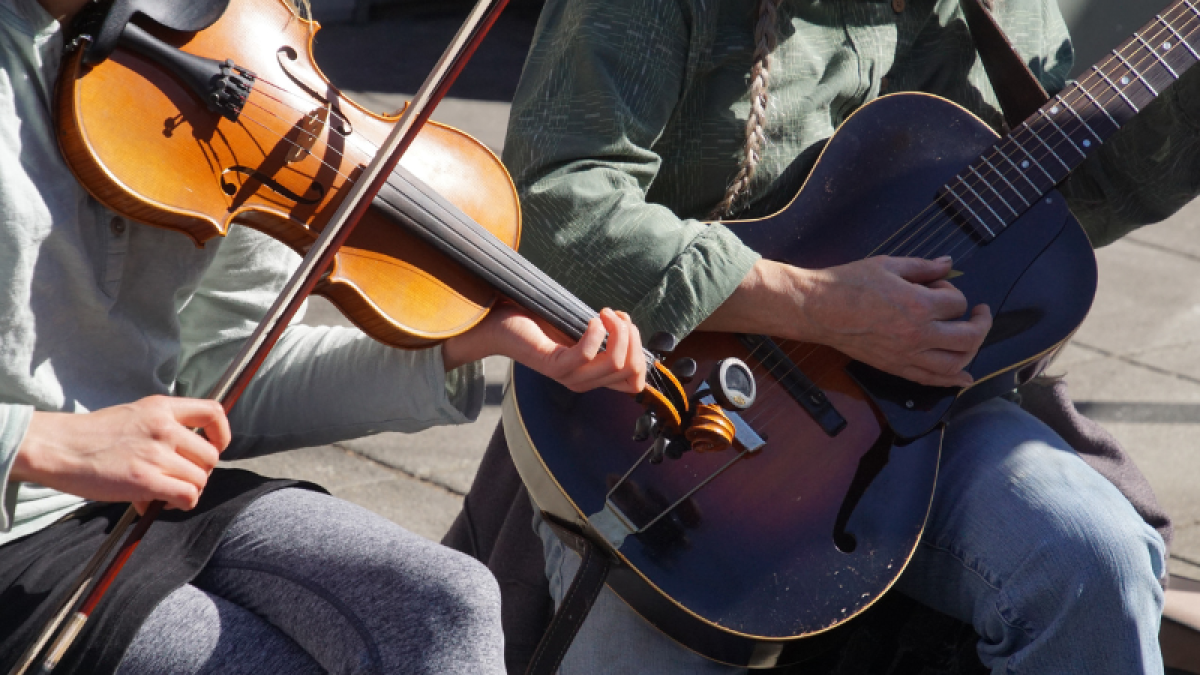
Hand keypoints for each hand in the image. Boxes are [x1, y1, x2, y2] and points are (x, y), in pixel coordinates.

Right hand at [11, 396, 230, 511]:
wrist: (57, 446)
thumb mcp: (132, 416)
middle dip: (201, 472)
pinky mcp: (146, 480)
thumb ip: (161, 431)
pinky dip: (182, 503)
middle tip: (180, 479)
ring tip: (167, 493)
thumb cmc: (90, 436)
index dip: (222, 433)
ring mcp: (156, 453)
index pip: (213, 412)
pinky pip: (187, 496)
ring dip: (189, 490)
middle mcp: (164, 427)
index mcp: (161, 407)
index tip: (215, 446)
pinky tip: (163, 503)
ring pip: (200, 479)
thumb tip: (182, 460)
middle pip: (210, 455)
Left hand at [442, 304, 646, 393]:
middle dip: (632, 336)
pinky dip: (595, 332)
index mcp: (592, 376)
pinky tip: (591, 318)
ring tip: (603, 313)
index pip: (635, 383)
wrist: (500, 322)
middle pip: (630, 370)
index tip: (628, 326)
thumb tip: (629, 327)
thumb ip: (602, 335)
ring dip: (618, 331)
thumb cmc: (540, 322)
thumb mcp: (579, 329)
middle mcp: (583, 382)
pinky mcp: (553, 365)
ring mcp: (568, 376)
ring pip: (614, 363)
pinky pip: (586, 354)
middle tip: (616, 314)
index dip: (642, 354)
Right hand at [702, 256, 991, 386]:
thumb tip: (948, 263)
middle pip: (969, 336)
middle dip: (979, 323)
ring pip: (955, 363)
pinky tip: (964, 378)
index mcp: (919, 305)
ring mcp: (907, 355)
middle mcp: (918, 334)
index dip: (953, 290)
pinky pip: (931, 379)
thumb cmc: (848, 283)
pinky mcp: (894, 366)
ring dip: (971, 352)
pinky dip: (952, 380)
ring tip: (969, 338)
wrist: (817, 309)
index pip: (958, 302)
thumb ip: (923, 267)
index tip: (938, 286)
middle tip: (978, 313)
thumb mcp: (889, 265)